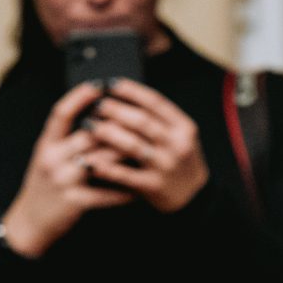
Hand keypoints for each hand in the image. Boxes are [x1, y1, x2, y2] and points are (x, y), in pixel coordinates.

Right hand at [0, 81, 134, 257]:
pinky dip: (123, 192)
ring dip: (125, 157)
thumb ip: (65, 139)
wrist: (30, 222)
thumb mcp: (46, 157)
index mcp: (46, 144)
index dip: (79, 97)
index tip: (98, 86)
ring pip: (101, 162)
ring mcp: (63, 181)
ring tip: (146, 152)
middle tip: (140, 122)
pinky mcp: (74, 202)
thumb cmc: (43, 186)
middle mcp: (53, 159)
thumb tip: (95, 118)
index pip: (61, 113)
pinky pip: (105, 194)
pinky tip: (138, 189)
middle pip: (89, 135)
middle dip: (116, 128)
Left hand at [84, 79, 208, 212]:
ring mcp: (165, 166)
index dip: (131, 91)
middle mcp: (177, 145)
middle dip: (115, 110)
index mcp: (183, 127)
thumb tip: (126, 95)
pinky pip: (125, 175)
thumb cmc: (180, 162)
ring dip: (107, 133)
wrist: (194, 198)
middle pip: (142, 121)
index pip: (156, 102)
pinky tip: (89, 161)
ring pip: (132, 145)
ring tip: (88, 125)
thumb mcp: (180, 136)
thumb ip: (160, 119)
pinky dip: (106, 167)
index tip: (110, 84)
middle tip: (96, 105)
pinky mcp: (154, 186)